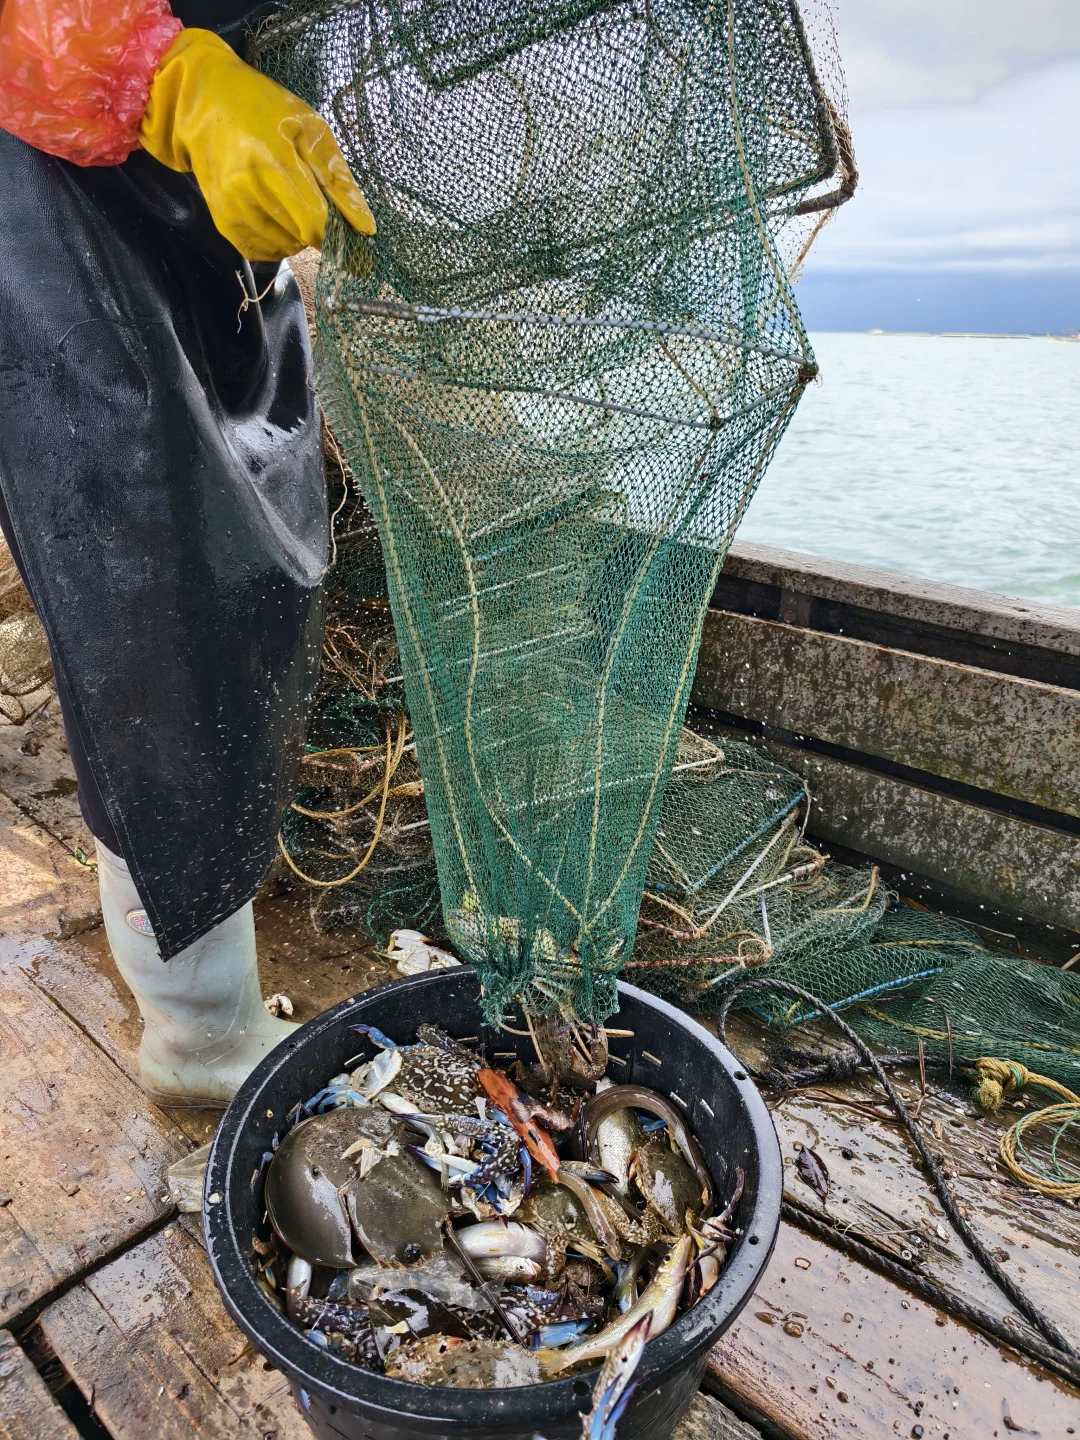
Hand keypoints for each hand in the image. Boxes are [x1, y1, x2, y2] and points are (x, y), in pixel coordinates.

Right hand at [139, 28, 373, 261]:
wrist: (204, 100)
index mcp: (272, 165)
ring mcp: (232, 212)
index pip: (314, 225)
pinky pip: (265, 252)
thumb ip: (338, 181)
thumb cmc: (262, 107)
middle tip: (312, 195)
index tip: (349, 229)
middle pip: (302, 239)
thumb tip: (366, 228)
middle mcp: (246, 194)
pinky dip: (280, 240)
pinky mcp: (224, 224)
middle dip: (318, 226)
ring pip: (286, 247)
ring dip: (298, 233)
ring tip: (289, 197)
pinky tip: (277, 213)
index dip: (338, 234)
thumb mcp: (310, 130)